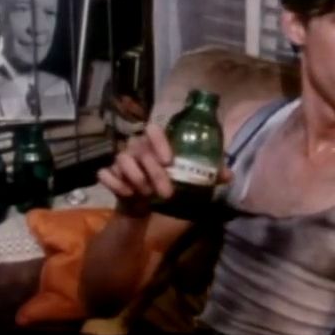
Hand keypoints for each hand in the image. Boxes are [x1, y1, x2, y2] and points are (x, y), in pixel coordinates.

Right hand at [97, 123, 231, 215]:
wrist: (147, 205)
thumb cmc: (171, 183)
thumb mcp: (192, 179)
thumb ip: (210, 174)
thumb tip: (228, 176)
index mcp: (157, 143)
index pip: (153, 129)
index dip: (159, 142)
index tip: (169, 161)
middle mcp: (138, 147)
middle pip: (141, 151)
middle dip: (154, 173)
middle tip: (167, 193)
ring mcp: (122, 160)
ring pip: (123, 160)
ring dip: (136, 178)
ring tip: (148, 195)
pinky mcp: (111, 175)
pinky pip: (106, 174)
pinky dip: (116, 184)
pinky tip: (128, 194)